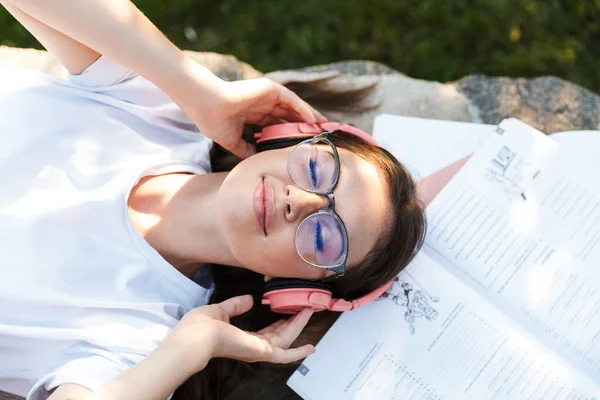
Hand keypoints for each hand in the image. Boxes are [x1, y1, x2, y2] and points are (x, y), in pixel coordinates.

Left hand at [164, 295, 315, 371]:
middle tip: (307, 308)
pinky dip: (298, 352)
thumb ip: (235, 305)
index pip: (266, 333)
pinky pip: (284, 355)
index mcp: (242, 338)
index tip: (289, 311)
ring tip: (310, 311)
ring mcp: (258, 350)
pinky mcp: (261, 352)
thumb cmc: (200, 326)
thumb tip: (249, 299)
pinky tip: (311, 348)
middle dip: (294, 322)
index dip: (280, 322)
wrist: (196, 337)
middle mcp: (252, 346)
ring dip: (299, 326)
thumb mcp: (220, 310)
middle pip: (280, 336)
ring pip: (286, 340)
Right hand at [196, 77, 327, 158]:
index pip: (277, 125)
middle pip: (290, 117)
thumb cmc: (215, 122)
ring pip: (294, 108)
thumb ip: (246, 149)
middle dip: (305, 127)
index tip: (303, 146)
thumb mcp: (233, 141)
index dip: (291, 135)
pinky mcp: (270, 89)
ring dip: (309, 117)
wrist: (208, 107)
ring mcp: (266, 96)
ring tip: (324, 128)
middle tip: (321, 138)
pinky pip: (292, 100)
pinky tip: (314, 120)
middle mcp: (262, 104)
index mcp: (253, 115)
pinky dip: (303, 109)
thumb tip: (257, 160)